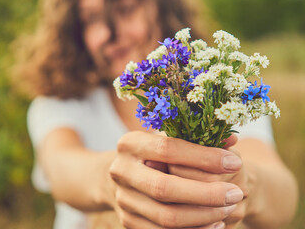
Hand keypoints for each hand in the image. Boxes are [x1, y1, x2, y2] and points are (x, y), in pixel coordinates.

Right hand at [109, 131, 243, 228]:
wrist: (125, 176)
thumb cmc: (155, 153)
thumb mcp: (170, 138)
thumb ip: (197, 137)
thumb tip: (232, 138)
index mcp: (130, 144)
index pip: (168, 149)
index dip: (203, 157)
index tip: (234, 162)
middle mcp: (121, 171)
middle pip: (164, 188)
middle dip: (206, 193)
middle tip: (236, 193)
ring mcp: (123, 200)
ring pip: (166, 217)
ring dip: (203, 216)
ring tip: (228, 208)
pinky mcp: (128, 222)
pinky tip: (214, 223)